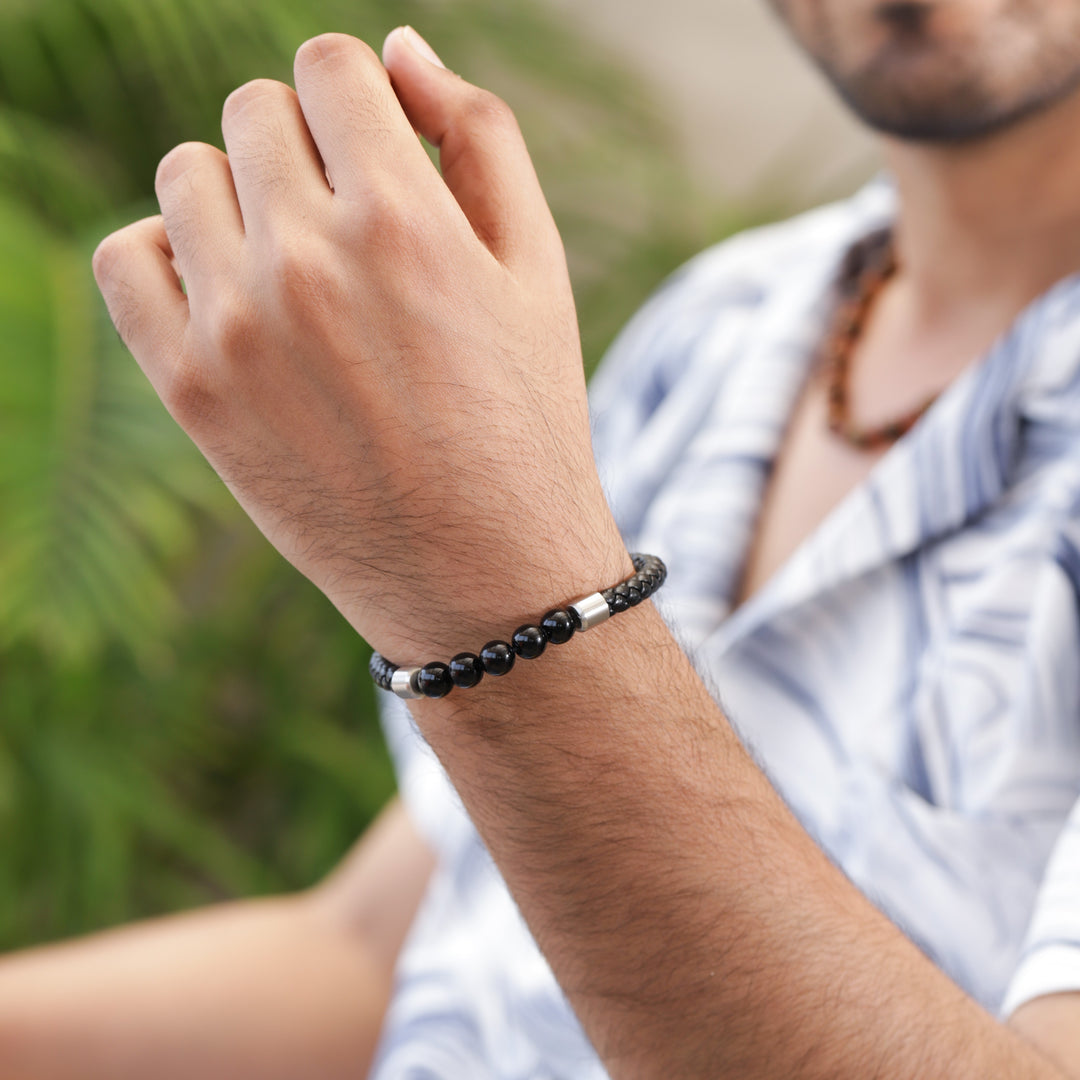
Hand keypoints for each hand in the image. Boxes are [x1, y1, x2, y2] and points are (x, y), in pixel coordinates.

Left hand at [93, 28, 628, 660]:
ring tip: (295, 270)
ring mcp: (238, 328)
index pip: (330, 66)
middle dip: (303, 149)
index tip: (376, 156)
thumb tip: (399, 49)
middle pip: (253, 112)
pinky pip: (124, 259)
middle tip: (350, 231)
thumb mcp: (538, 272)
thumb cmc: (524, 421)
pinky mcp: (193, 391)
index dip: (357, 101)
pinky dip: (165, 255)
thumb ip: (481, 139)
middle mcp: (308, 260)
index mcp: (403, 218)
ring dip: (236, 198)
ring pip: (185, 176)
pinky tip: (228, 295)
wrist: (484, 575)